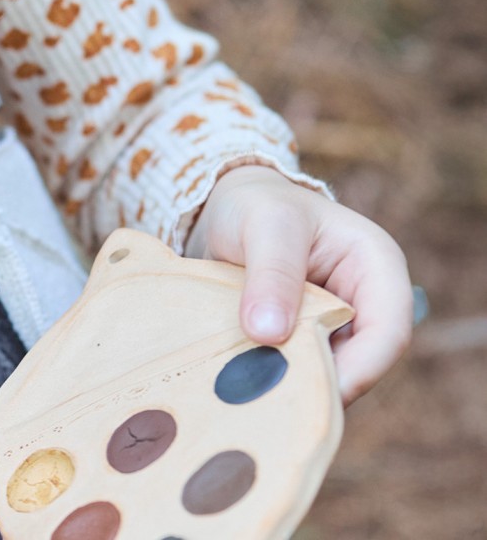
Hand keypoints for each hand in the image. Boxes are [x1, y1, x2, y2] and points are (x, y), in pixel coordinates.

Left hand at [186, 165, 412, 405]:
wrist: (224, 207)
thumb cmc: (255, 205)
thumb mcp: (266, 225)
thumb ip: (272, 273)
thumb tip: (269, 334)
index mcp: (376, 268)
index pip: (388, 332)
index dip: (359, 369)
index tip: (315, 395)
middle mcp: (362, 304)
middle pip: (358, 363)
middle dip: (318, 385)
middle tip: (273, 406)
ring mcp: (331, 326)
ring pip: (324, 374)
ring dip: (291, 388)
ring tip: (250, 400)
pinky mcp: (299, 341)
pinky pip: (293, 372)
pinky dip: (271, 381)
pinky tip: (240, 390)